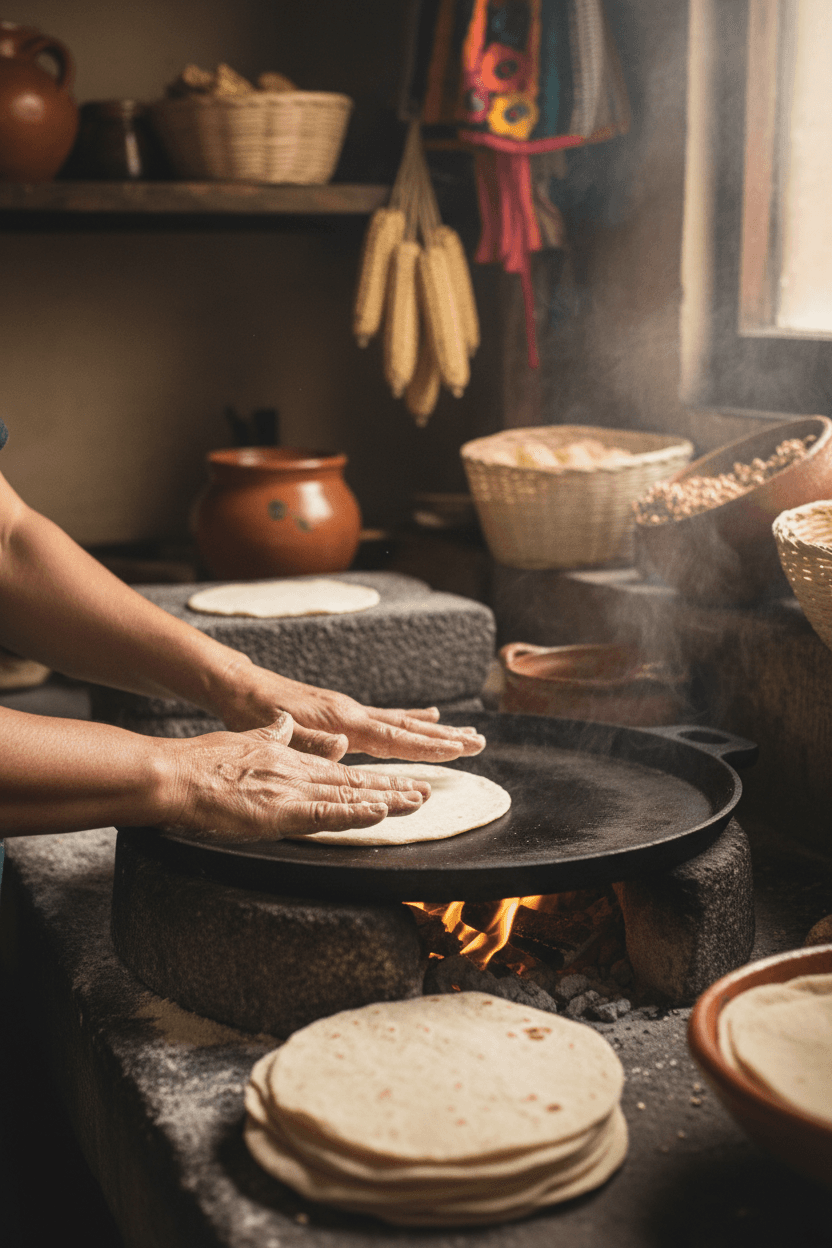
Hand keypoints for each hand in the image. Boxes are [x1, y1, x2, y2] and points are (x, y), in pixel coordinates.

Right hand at [164, 712, 430, 842]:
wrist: (177, 773)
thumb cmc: (204, 761)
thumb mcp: (248, 740)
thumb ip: (274, 737)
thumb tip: (289, 726)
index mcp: (291, 760)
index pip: (342, 771)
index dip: (374, 778)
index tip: (401, 782)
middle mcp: (298, 773)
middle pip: (355, 782)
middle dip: (393, 789)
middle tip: (426, 793)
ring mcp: (291, 791)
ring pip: (349, 795)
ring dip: (386, 800)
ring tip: (417, 802)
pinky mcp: (280, 810)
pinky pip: (326, 813)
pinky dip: (354, 812)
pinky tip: (378, 811)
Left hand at [223, 668, 485, 761]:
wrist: (241, 687)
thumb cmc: (256, 712)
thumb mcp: (276, 730)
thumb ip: (309, 741)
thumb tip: (344, 748)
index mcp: (342, 722)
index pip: (394, 737)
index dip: (427, 747)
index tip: (460, 750)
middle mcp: (353, 713)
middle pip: (409, 727)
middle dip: (445, 737)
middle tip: (480, 742)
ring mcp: (351, 709)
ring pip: (404, 720)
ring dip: (437, 729)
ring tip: (468, 732)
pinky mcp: (344, 709)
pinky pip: (389, 715)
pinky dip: (413, 716)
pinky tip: (429, 714)